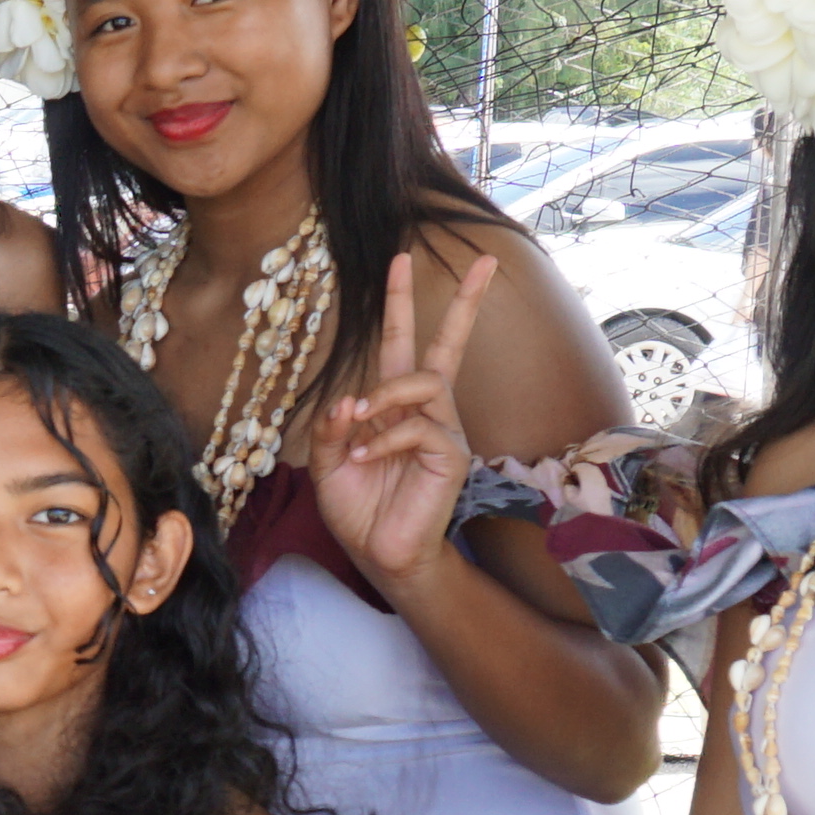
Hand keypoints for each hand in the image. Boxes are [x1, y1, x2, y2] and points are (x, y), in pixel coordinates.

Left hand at [309, 245, 493, 580]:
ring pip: (424, 382)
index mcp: (396, 405)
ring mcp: (444, 431)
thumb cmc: (359, 509)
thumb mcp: (329, 462)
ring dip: (384, 395)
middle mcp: (427, 411)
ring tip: (358, 422)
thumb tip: (350, 398)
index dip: (400, 303)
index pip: (403, 344)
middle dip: (464, 303)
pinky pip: (420, 427)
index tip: (401, 259)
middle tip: (485, 261)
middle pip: (446, 346)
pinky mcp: (452, 456)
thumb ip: (333, 427)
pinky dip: (386, 438)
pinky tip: (367, 458)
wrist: (380, 555)